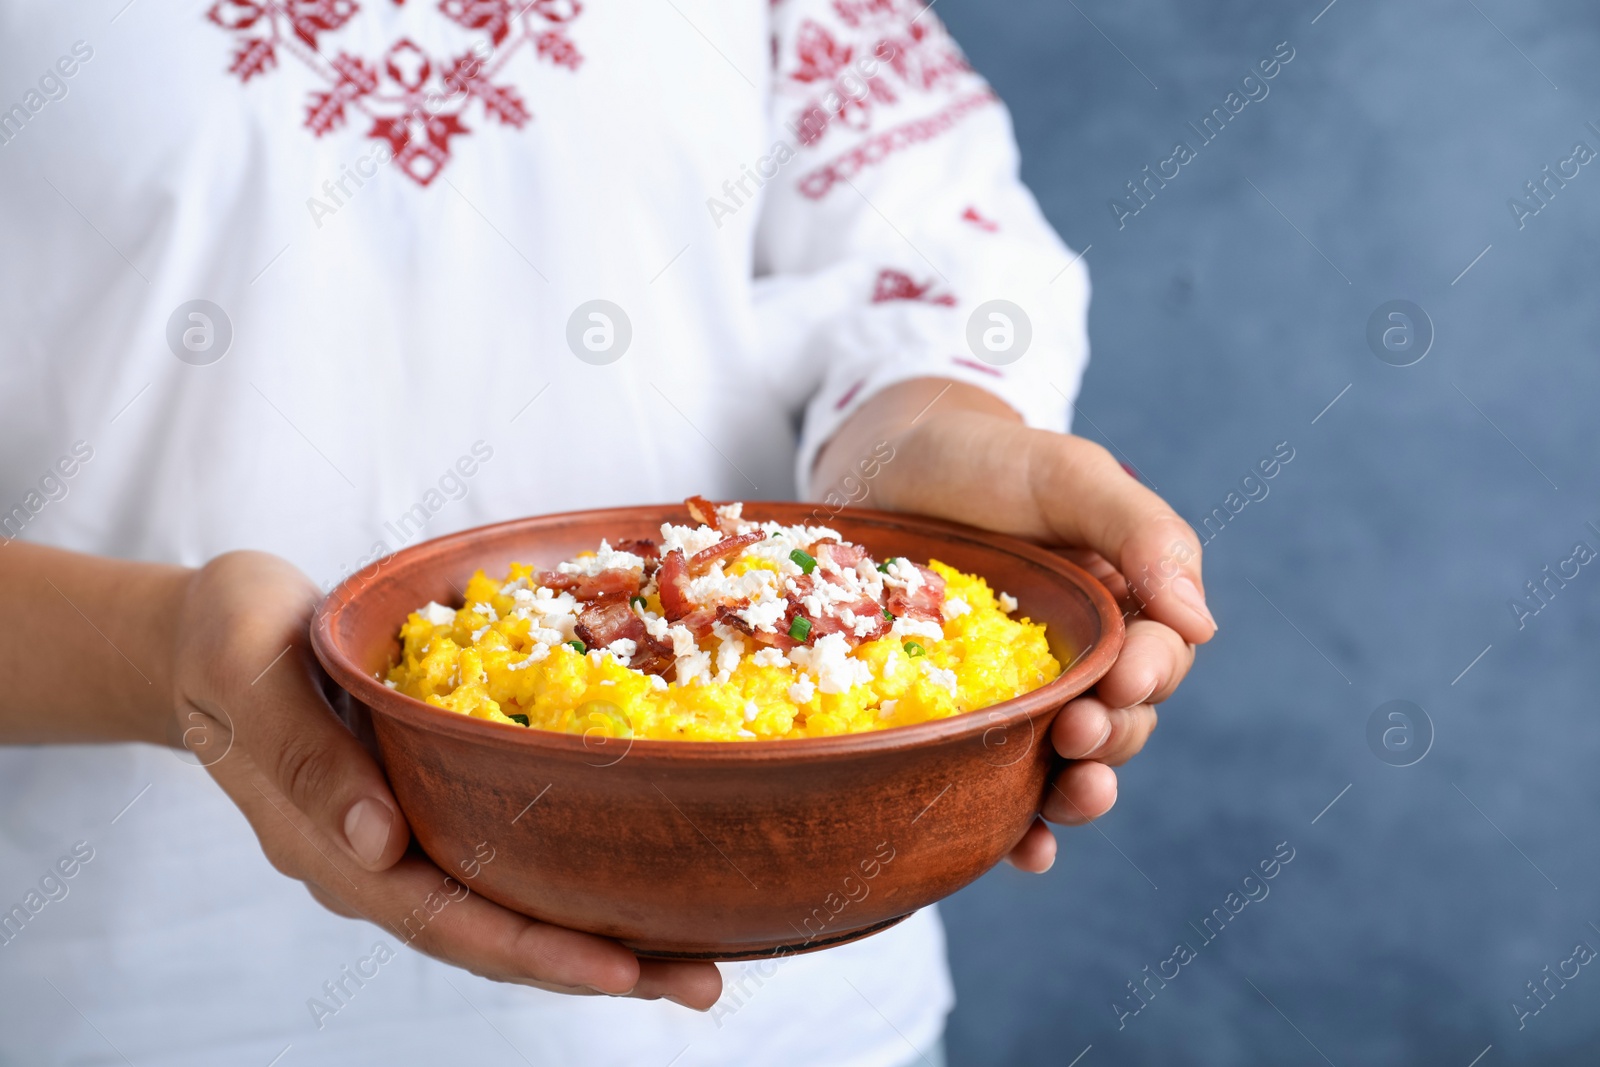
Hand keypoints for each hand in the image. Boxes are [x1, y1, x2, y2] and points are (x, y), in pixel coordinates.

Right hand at [169, 551, 722, 1006]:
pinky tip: (638, 880)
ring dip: (600, 938)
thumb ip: (305, 760)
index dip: (533, 950)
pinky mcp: (431, 805)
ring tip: (694, 961)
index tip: (617, 971)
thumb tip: (377, 845)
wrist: (214, 633)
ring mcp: (406, 839)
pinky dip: (574, 879)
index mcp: (333, 846)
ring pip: (511, 906)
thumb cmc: (227, 642)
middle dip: (597, 967)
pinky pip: (509, 858)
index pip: (444, 920)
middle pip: (496, 936)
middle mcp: (379, 860)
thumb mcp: (249, 678)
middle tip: (701, 984)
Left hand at [816, 381, 1215, 872]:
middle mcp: (1078, 658)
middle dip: (1114, 737)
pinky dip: (1019, 830)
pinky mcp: (961, 722)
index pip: (1159, 656)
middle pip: (1123, 720)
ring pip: (1070, 764)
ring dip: (1081, 792)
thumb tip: (1200, 625)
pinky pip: (998, 788)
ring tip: (1071, 794)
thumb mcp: (1068, 476)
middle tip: (1079, 733)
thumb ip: (1142, 533)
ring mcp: (1019, 695)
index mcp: (1120, 604)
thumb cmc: (982, 461)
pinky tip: (1026, 851)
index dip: (1150, 676)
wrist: (880, 465)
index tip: (1121, 677)